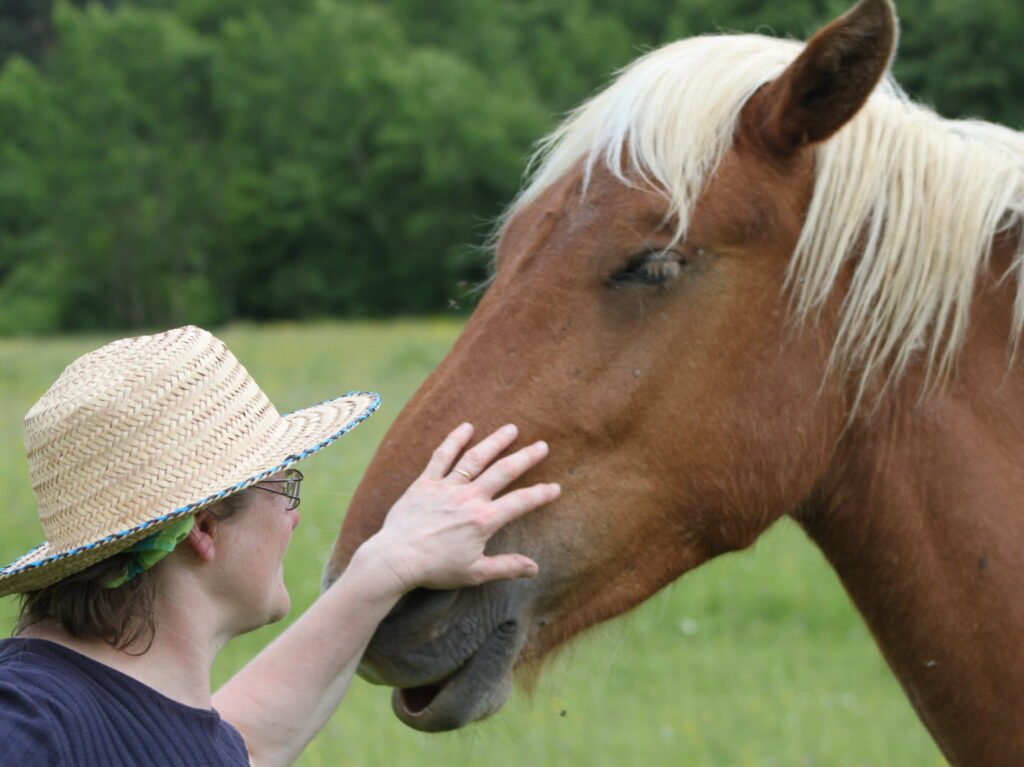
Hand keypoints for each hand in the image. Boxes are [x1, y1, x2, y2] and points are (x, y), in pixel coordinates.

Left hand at [363, 423, 559, 594]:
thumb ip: (506, 567)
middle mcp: (468, 498)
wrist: (395, 559)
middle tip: (542, 445)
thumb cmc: (435, 569)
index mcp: (484, 520)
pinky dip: (454, 441)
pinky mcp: (425, 483)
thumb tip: (534, 568)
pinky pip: (441, 457)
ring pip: (475, 458)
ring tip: (511, 429)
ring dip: (495, 442)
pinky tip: (466, 427)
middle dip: (525, 458)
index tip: (556, 487)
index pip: (520, 502)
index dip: (540, 494)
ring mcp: (446, 487)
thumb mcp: (475, 573)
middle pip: (503, 472)